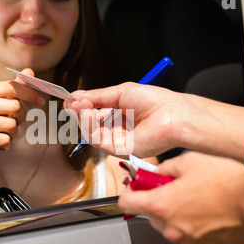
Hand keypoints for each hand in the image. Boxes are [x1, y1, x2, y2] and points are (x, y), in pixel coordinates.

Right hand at [0, 68, 44, 172]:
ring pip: (11, 125)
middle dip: (21, 117)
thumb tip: (29, 71)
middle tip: (16, 122)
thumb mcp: (0, 102)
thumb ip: (15, 87)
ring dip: (14, 132)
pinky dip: (6, 144)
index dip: (29, 93)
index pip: (10, 87)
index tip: (41, 101)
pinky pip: (5, 140)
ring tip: (4, 133)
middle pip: (14, 106)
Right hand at [66, 83, 201, 157]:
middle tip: (73, 102)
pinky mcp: (118, 150)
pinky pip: (96, 140)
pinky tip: (88, 113)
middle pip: (89, 125)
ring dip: (82, 118)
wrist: (173, 115)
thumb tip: (75, 96)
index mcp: (119, 117)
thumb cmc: (156, 102)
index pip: (94, 114)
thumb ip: (98, 97)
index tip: (71, 99)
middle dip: (79, 112)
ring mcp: (117, 142)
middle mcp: (117, 131)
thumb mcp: (121, 93)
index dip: (82, 107)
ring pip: (90, 133)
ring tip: (82, 105)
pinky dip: (88, 126)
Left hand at [118, 151, 243, 243]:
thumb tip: (156, 173)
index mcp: (162, 205)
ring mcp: (187, 242)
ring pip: (170, 228)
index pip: (126, 203)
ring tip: (199, 202)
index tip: (135, 189)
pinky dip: (193, 228)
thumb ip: (165, 168)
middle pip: (151, 216)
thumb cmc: (227, 181)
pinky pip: (189, 238)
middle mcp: (170, 228)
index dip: (129, 193)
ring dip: (178, 216)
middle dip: (160, 203)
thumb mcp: (189, 161)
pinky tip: (208, 215)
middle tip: (177, 190)